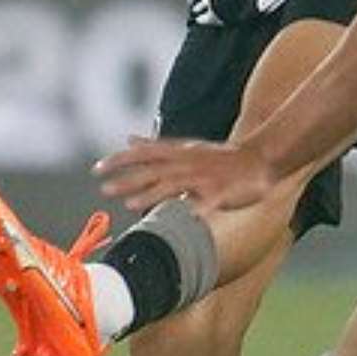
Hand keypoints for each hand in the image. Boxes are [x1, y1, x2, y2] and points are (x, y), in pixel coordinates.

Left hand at [94, 136, 277, 212]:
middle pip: (154, 170)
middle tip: (103, 188)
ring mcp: (205, 178)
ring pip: (175, 185)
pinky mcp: (221, 193)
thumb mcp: (186, 146)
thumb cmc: (221, 157)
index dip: (120, 160)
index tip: (97, 169)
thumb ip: (156, 145)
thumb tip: (128, 139)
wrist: (260, 159)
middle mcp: (188, 162)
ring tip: (129, 203)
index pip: (144, 153)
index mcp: (179, 152)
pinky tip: (187, 217)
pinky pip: (207, 203)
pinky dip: (197, 209)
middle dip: (128, 179)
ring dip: (151, 194)